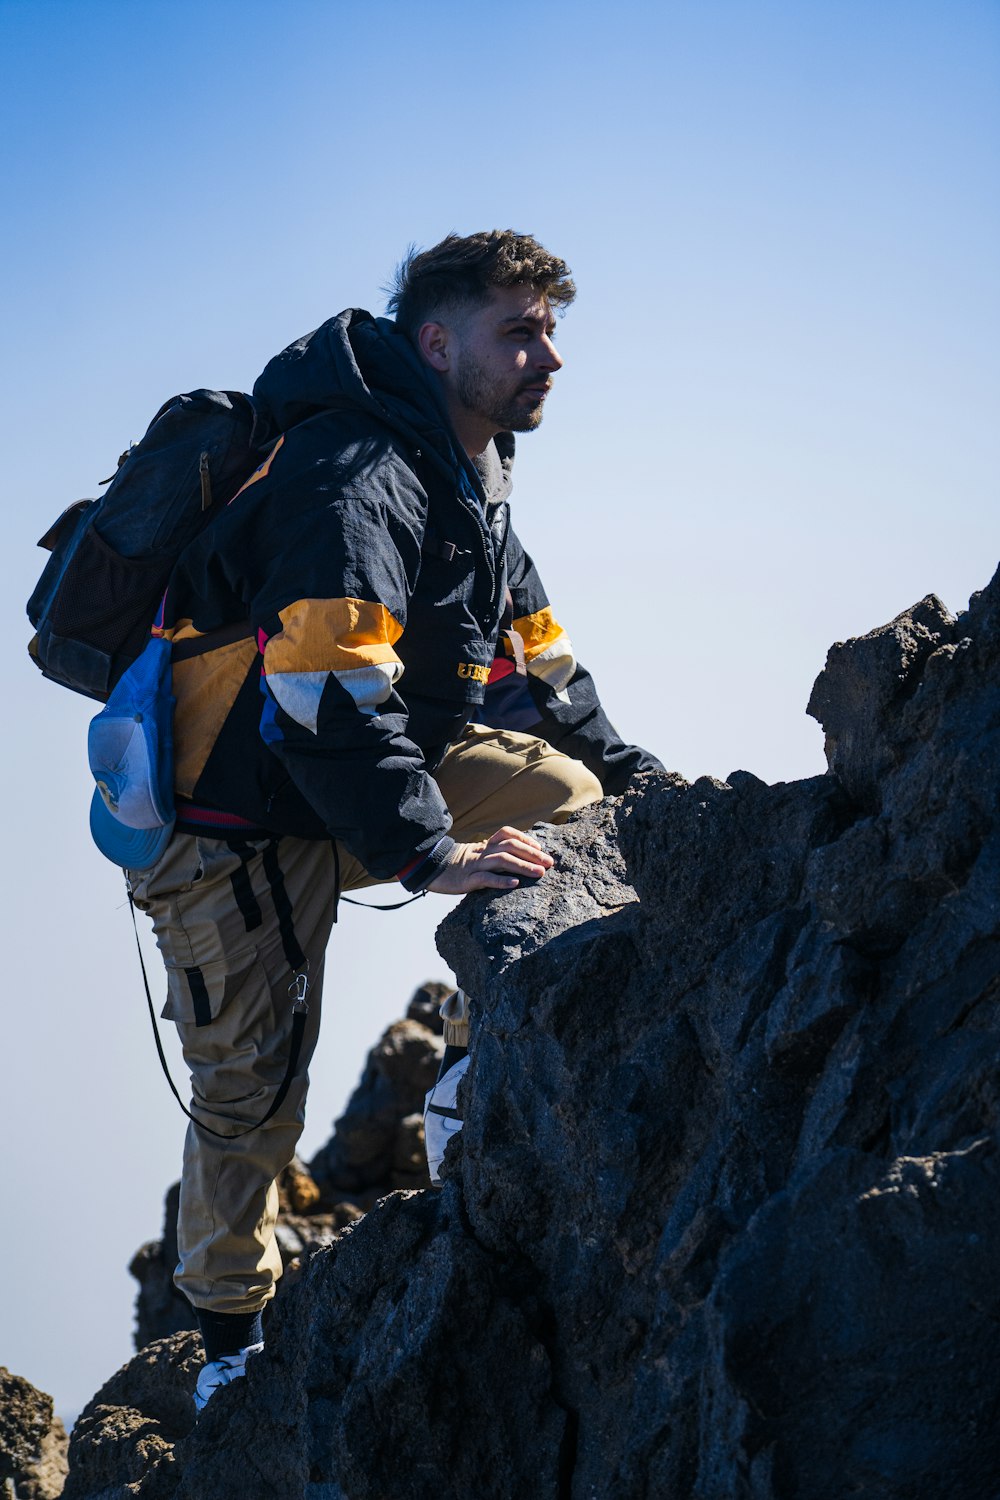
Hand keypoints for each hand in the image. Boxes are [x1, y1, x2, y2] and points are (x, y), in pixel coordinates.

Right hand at [427, 826, 554, 894]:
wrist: (429, 870)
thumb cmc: (456, 866)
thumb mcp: (475, 855)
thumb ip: (492, 854)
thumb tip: (517, 858)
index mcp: (485, 845)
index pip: (507, 834)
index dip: (525, 839)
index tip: (540, 848)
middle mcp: (482, 852)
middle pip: (510, 847)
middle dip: (532, 854)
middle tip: (550, 863)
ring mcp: (474, 865)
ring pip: (502, 861)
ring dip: (523, 866)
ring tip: (539, 873)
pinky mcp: (466, 880)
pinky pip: (486, 879)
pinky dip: (502, 881)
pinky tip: (515, 884)